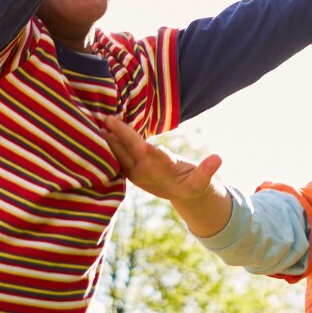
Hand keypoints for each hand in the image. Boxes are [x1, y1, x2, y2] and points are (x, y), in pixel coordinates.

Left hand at [102, 117, 221, 200]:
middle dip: (108, 135)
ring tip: (93, 123)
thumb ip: (208, 170)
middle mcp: (142, 171)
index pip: (139, 148)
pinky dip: (109, 145)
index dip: (124, 134)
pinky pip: (116, 157)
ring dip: (105, 140)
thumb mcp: (202, 181)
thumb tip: (219, 158)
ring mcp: (134, 173)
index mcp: (158, 168)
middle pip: (121, 150)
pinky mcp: (130, 172)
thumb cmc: (194, 184)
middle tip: (94, 116)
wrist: (183, 196)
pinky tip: (101, 133)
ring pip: (115, 154)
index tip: (111, 121)